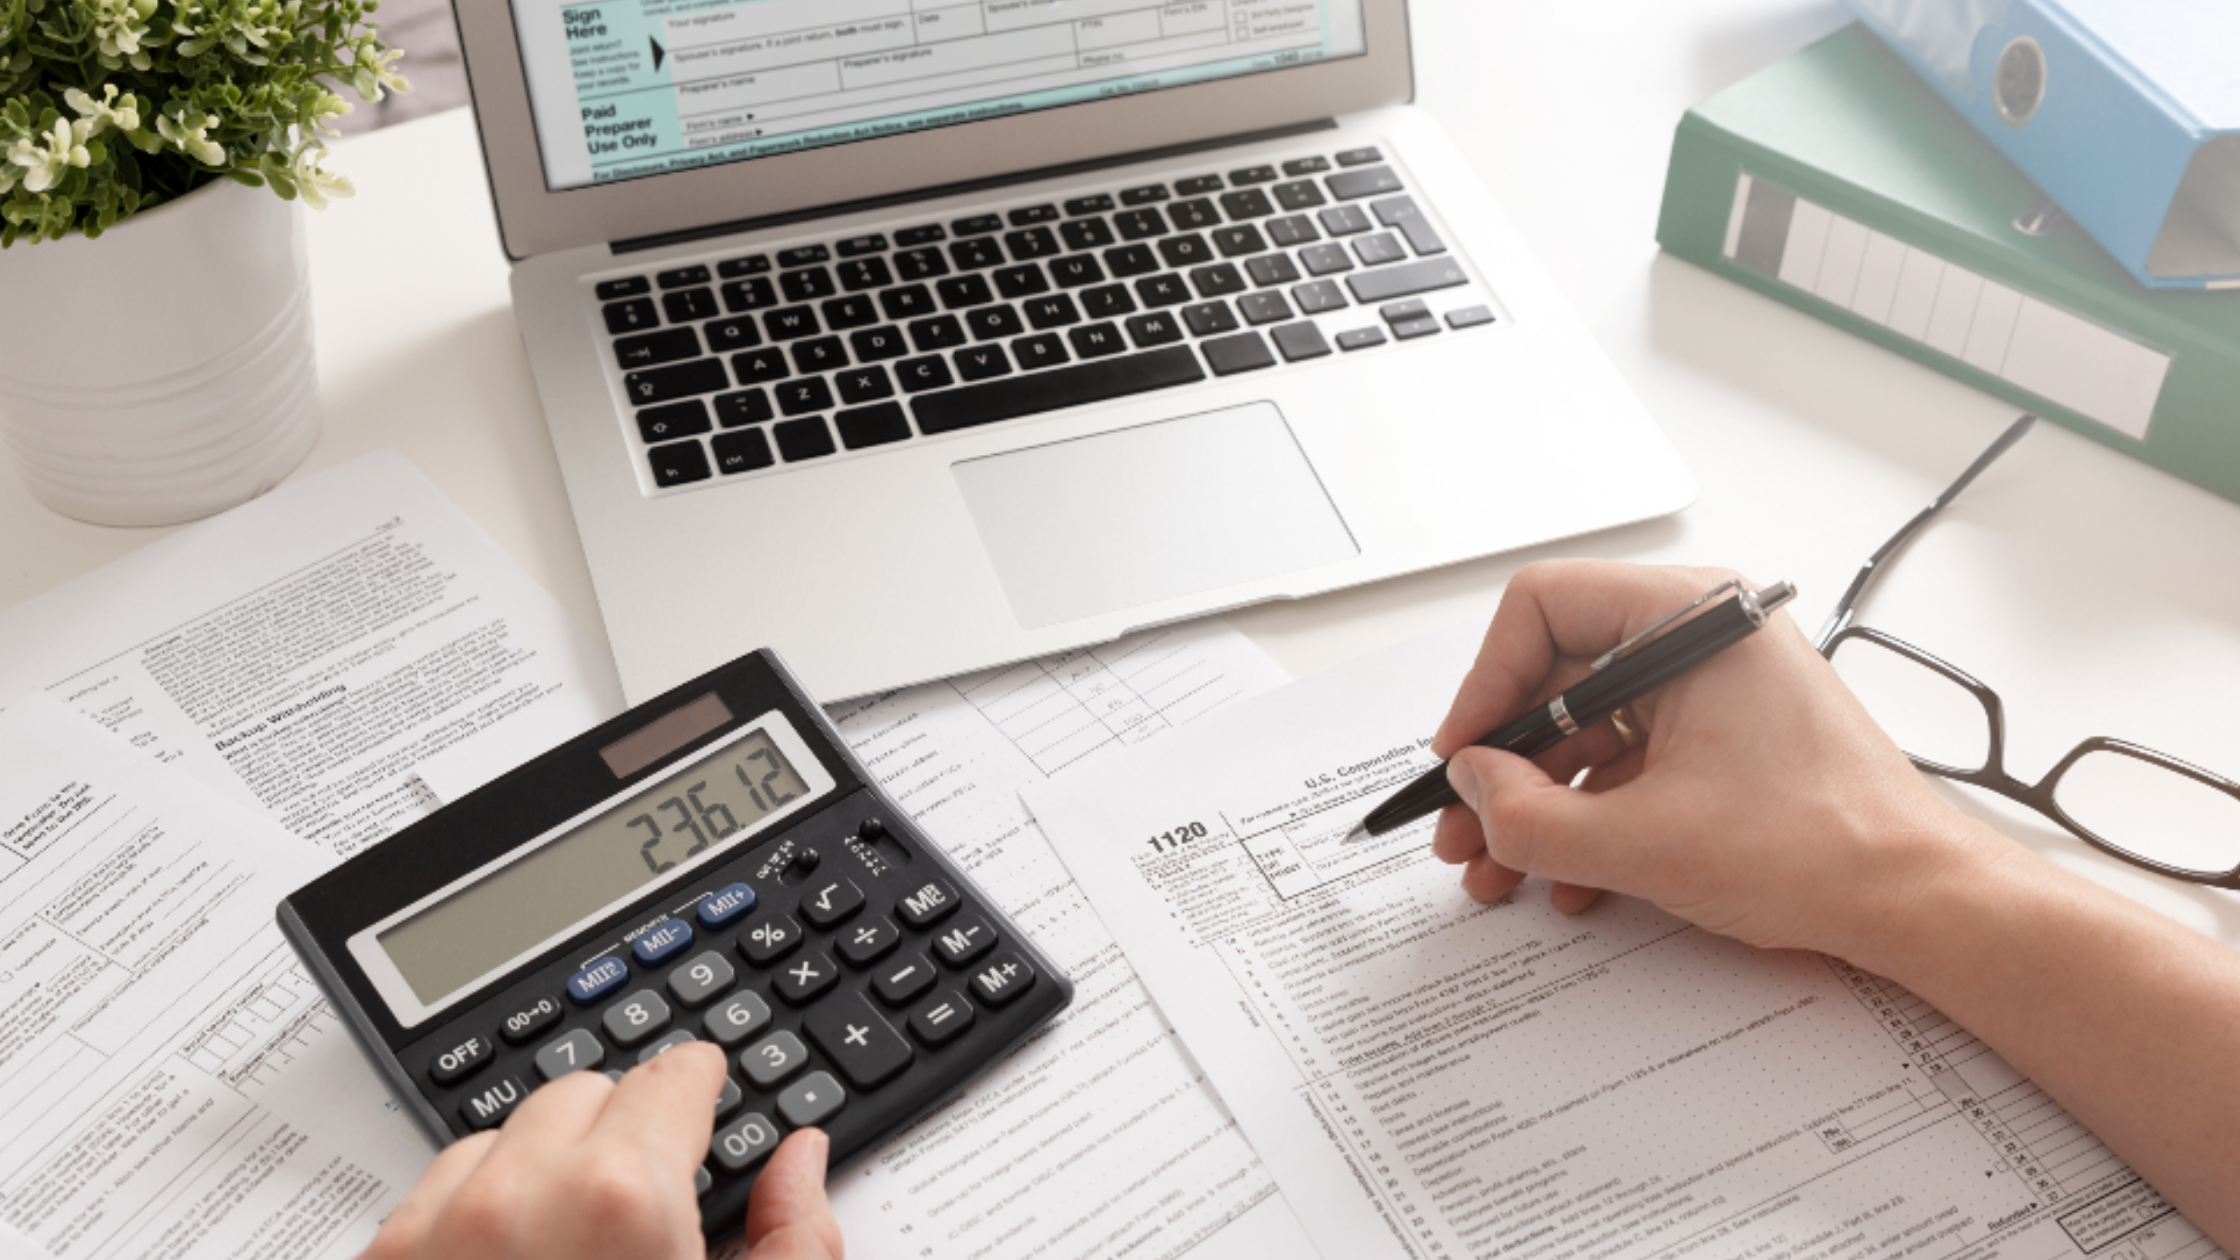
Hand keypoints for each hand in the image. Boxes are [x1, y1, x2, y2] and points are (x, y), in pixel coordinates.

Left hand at [361, 1043, 843, 1259]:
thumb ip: (797, 1240)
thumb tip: (801, 1163)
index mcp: (621, 1199)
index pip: (675, 1076)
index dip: (704, 1089)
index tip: (708, 1100)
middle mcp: (513, 1200)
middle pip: (586, 1092)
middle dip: (624, 1131)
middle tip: (651, 1202)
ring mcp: (433, 1236)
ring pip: (501, 1136)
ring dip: (541, 1167)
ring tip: (577, 1244)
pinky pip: (429, 1193)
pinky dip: (473, 1212)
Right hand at [1430, 560, 1995, 963]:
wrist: (1917, 901)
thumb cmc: (1825, 847)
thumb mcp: (1645, 840)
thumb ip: (1531, 817)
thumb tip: (1472, 789)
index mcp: (1690, 619)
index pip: (1541, 608)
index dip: (1485, 684)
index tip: (1462, 755)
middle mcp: (1699, 638)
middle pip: (1557, 677)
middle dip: (1503, 765)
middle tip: (1464, 827)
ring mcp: (1712, 689)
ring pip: (1586, 730)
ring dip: (1537, 804)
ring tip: (1502, 869)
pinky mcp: (1721, 739)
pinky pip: (1627, 763)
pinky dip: (1589, 817)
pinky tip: (1568, 879)